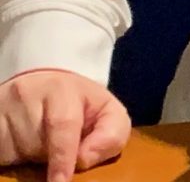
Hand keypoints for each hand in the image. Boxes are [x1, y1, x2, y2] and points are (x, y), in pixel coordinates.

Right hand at [0, 70, 129, 180]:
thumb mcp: (106, 113)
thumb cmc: (79, 105)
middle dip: (49, 157)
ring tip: (39, 140)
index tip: (61, 180)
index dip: (62, 157)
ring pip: (16, 150)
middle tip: (56, 154)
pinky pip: (0, 151)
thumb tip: (83, 160)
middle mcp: (28, 93)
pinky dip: (12, 155)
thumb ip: (110, 135)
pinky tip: (20, 143)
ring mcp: (4, 106)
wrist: (40, 86)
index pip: (63, 124)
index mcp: (63, 89)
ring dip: (29, 156)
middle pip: (37, 143)